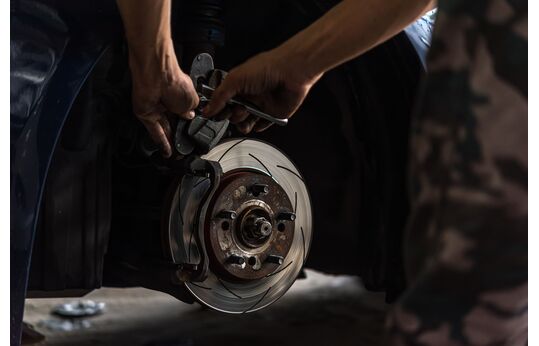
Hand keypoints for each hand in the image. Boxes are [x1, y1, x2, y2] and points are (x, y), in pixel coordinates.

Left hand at [128, 39, 198, 156]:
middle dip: (178, 136)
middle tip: (183, 149)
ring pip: (163, 129)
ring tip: (177, 154)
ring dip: (170, 142)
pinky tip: (166, 151)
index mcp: (179, 97)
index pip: (184, 116)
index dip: (187, 126)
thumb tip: (190, 117)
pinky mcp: (145, 115)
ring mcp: (156, 109)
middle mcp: (167, 103)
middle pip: (172, 124)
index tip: (191, 137)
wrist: (157, 75)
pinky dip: (161, 141)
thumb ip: (191, 112)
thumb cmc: (174, 81)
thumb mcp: (192, 100)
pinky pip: (154, 131)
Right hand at [203, 49, 320, 133]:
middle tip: (237, 107)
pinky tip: (259, 117)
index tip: (215, 112)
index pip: (220, 102)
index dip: (217, 109)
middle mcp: (247, 96)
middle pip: (231, 115)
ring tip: (248, 112)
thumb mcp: (235, 79)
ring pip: (243, 123)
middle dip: (231, 115)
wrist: (290, 73)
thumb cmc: (266, 68)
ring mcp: (259, 106)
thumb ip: (219, 96)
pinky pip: (260, 127)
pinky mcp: (271, 115)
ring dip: (243, 122)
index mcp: (237, 86)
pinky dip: (258, 125)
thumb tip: (207, 110)